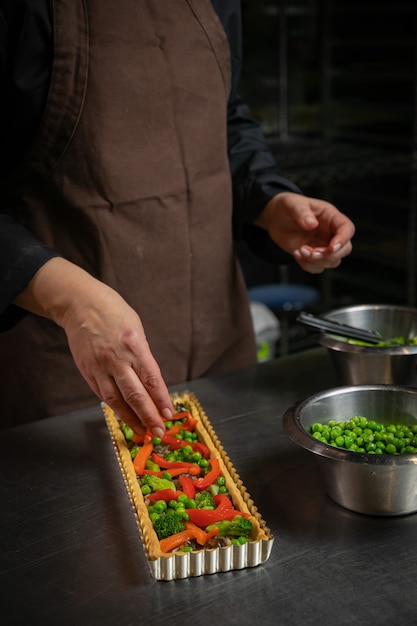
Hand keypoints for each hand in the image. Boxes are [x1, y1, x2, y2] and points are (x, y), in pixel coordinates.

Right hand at [14, 258, 172, 434]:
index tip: (169, 414)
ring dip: (130, 419)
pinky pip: (102, 394)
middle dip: (149, 416)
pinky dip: (114, 407)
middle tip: (159, 431)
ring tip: (141, 431)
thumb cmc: (113, 312)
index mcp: (134, 345)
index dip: (161, 400)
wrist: (80, 304)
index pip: (151, 379)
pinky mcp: (87, 370)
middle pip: (135, 394)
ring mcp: (99, 366)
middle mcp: (116, 358)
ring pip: (116, 400)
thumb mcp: (137, 328)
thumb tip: (151, 382)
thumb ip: (143, 355)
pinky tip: (123, 416)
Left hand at [255, 192, 354, 273]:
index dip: (343, 239)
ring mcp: (322, 245)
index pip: (347, 228)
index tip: (331, 247)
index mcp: (330, 217)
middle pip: (344, 249)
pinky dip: (307, 265)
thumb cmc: (287, 207)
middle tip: (312, 253)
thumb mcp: (292, 204)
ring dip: (316, 261)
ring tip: (299, 251)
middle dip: (329, 255)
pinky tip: (296, 254)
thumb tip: (312, 224)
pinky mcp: (313, 255)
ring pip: (332, 261)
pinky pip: (317, 267)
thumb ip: (302, 213)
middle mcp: (330, 232)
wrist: (275, 218)